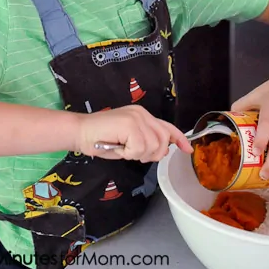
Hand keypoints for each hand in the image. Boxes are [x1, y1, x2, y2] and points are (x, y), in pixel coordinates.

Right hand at [75, 105, 192, 161]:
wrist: (80, 131)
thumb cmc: (100, 138)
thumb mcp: (128, 141)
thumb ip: (145, 141)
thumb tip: (163, 149)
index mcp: (143, 115)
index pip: (167, 126)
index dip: (179, 138)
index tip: (188, 149)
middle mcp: (142, 113)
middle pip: (163, 139)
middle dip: (152, 154)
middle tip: (134, 154)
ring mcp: (137, 117)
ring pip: (152, 146)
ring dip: (137, 154)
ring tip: (122, 149)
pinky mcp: (130, 124)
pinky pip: (139, 148)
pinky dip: (128, 153)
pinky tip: (117, 147)